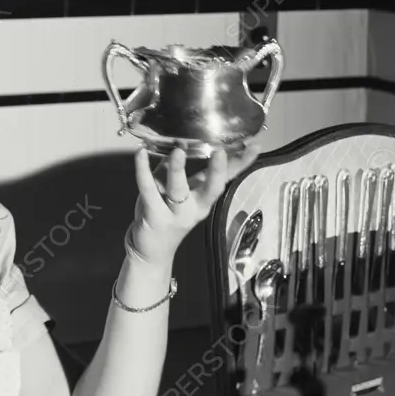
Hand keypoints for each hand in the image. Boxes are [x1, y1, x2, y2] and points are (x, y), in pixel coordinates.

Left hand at [128, 144, 259, 266]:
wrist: (151, 250)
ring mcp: (174, 212)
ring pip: (179, 189)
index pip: (226, 178)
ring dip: (178, 169)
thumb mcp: (178, 191)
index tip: (254, 147)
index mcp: (204, 199)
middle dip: (217, 171)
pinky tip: (140, 154)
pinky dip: (143, 170)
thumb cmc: (166, 215)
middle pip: (210, 189)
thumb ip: (178, 170)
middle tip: (221, 152)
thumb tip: (180, 144)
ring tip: (178, 151)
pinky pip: (148, 190)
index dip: (240, 162)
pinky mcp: (154, 215)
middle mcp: (194, 207)